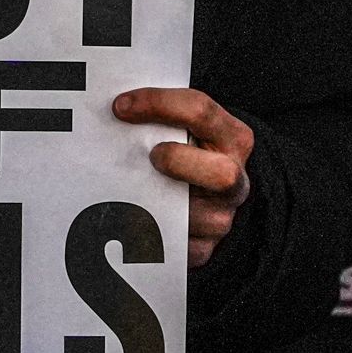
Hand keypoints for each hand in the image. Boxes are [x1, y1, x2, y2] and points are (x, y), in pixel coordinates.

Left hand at [114, 87, 253, 267]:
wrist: (210, 196)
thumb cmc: (189, 151)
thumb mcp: (189, 127)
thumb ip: (164, 117)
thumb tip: (116, 109)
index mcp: (233, 138)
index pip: (200, 110)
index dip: (158, 104)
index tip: (120, 106)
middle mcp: (235, 180)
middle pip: (221, 174)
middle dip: (179, 162)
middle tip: (150, 156)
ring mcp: (222, 218)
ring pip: (192, 217)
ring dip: (154, 203)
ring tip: (127, 191)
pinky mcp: (204, 249)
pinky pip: (173, 245)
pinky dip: (147, 233)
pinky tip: (129, 219)